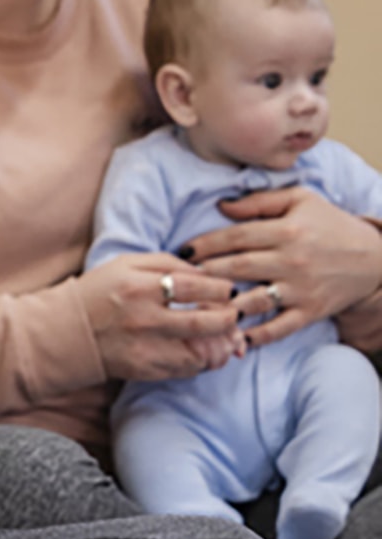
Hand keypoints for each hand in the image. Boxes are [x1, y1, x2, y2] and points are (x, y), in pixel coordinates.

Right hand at [77, 253, 238, 380]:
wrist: (63, 332)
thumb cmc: (97, 293)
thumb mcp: (125, 264)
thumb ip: (166, 263)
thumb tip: (204, 273)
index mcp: (139, 287)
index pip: (195, 287)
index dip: (220, 288)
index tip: (228, 289)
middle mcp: (144, 319)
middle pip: (204, 323)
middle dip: (228, 318)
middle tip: (234, 314)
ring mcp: (145, 348)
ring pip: (201, 352)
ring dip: (220, 344)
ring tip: (223, 335)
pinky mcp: (145, 370)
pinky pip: (187, 369)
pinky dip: (202, 360)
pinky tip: (202, 349)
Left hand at [185, 187, 381, 347]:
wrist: (376, 258)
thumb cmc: (331, 225)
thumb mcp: (300, 200)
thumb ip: (259, 202)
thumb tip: (221, 205)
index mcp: (286, 231)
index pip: (235, 237)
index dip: (204, 244)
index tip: (181, 252)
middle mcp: (292, 261)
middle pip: (238, 268)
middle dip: (204, 274)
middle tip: (177, 281)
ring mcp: (301, 289)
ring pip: (254, 300)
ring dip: (223, 306)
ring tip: (196, 309)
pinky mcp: (311, 312)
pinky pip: (279, 327)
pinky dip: (256, 335)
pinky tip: (233, 338)